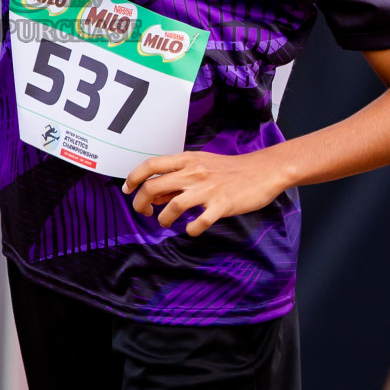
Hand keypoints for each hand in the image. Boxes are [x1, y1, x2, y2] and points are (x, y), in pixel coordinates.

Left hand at [122, 148, 290, 236]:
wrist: (262, 170)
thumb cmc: (230, 169)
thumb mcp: (200, 164)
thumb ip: (178, 177)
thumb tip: (155, 194)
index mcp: (187, 160)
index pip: (150, 165)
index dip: (133, 178)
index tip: (127, 190)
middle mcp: (193, 172)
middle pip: (154, 187)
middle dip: (141, 204)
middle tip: (146, 213)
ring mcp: (207, 189)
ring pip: (172, 206)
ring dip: (163, 219)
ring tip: (166, 223)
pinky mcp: (222, 204)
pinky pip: (199, 221)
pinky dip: (191, 229)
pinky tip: (191, 229)